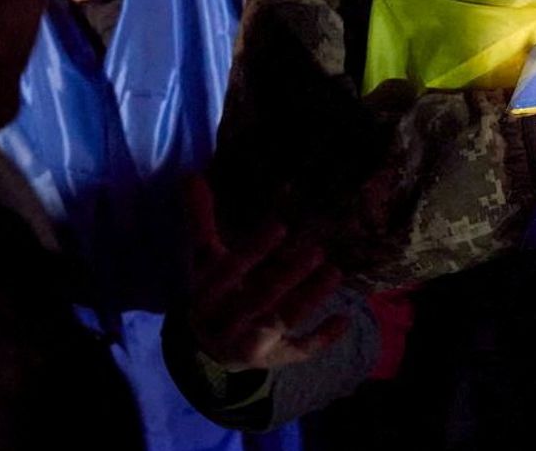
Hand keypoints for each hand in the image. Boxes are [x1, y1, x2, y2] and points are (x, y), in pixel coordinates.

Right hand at [183, 176, 348, 371]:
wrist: (211, 351)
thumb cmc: (214, 293)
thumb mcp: (205, 262)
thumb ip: (201, 221)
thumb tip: (190, 176)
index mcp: (204, 298)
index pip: (228, 273)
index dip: (253, 251)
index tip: (280, 226)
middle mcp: (224, 325)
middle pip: (258, 300)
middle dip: (287, 277)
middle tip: (318, 250)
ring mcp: (250, 346)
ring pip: (281, 322)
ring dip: (309, 299)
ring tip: (334, 272)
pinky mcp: (274, 359)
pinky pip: (299, 351)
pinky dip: (322, 337)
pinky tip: (345, 318)